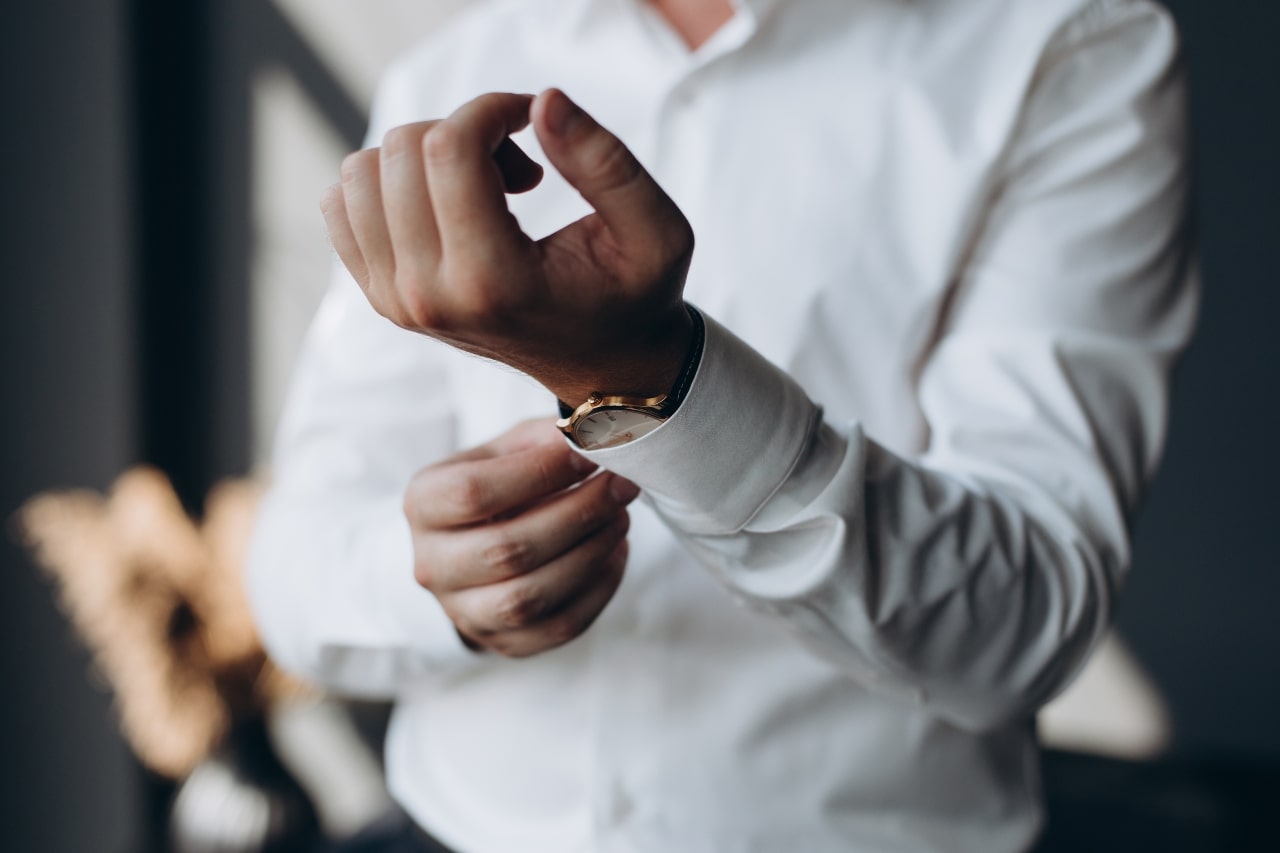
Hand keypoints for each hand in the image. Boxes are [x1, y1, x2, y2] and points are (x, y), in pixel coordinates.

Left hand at [321, 89, 695, 404]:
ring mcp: (398, 302)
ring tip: (484, 191)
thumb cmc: (632, 294)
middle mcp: (432, 298)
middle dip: (463, 132)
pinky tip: (447, 205)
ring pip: (363, 171)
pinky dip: (391, 183)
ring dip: (424, 158)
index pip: (448, 151)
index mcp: (496, 284)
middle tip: (520, 168)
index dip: (491, 108)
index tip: (532, 121)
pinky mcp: (382, 297)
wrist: (601, 363)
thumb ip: (606, 163)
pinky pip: (343, 203)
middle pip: (402, 151)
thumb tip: (543, 100)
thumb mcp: (656, 232)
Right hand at [403, 419, 639, 657]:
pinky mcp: (503, 643)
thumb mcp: (503, 452)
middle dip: (579, 514)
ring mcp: (464, 611)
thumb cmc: (494, 489)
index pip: (473, 492)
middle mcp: (433, 565)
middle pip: (507, 550)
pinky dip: (598, 589)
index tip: (589, 454)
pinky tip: (615, 552)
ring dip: (590, 553)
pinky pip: (559, 627)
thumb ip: (541, 441)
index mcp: (424, 505)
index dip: (539, 472)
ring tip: (621, 517)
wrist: (470, 550)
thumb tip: (594, 438)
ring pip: (530, 598)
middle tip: (622, 485)